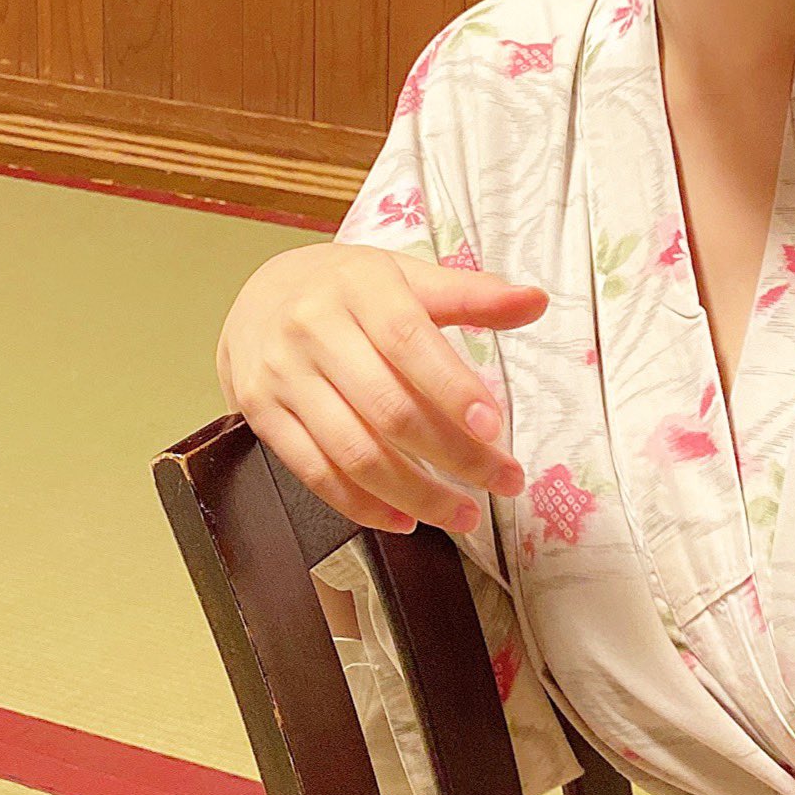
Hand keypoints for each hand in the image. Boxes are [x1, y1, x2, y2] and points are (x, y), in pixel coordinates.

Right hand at [215, 242, 548, 535]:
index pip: (408, 341)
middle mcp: (314, 331)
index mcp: (360, 288)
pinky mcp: (262, 414)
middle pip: (388, 407)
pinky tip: (405, 518)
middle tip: (504, 480)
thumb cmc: (349, 288)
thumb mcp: (407, 276)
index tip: (494, 427)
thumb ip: (471, 294)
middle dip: (454, 453)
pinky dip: (362, 505)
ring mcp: (283, 376)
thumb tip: (535, 300)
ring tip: (463, 514)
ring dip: (415, 492)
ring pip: (353, 450)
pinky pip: (313, 471)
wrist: (259, 294)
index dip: (452, 388)